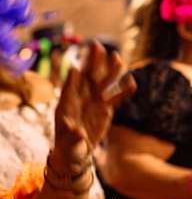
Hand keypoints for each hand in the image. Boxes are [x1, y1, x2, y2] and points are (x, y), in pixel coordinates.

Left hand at [52, 42, 135, 171]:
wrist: (75, 151)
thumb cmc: (66, 144)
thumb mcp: (67, 141)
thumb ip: (72, 134)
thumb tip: (77, 131)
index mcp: (67, 103)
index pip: (69, 86)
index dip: (72, 77)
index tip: (75, 67)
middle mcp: (81, 98)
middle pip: (87, 77)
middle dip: (92, 63)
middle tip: (97, 46)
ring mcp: (94, 101)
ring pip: (103, 82)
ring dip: (109, 70)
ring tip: (117, 57)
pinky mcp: (105, 108)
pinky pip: (115, 97)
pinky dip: (123, 90)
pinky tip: (131, 81)